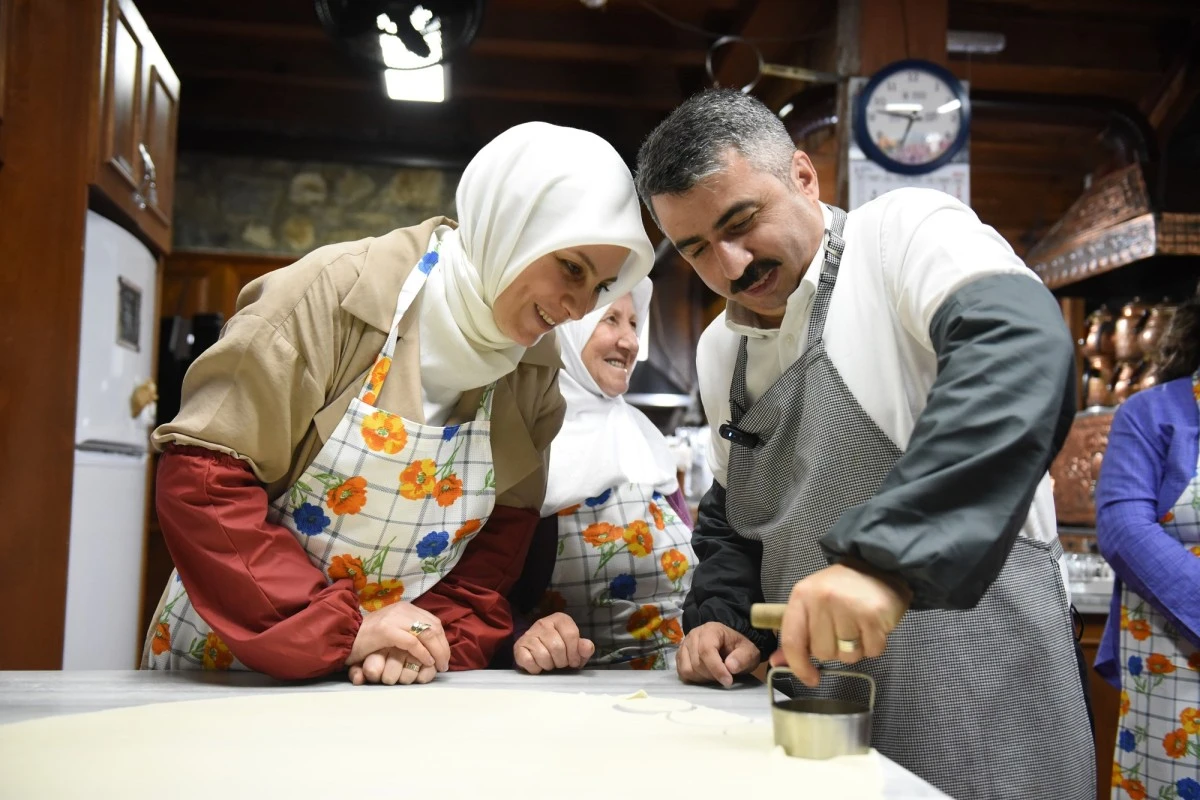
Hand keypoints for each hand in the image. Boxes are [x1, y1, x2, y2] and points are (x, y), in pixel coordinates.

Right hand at [345, 601, 450, 683]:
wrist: (342, 636)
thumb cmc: (367, 638)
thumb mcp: (393, 629)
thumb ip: (409, 631)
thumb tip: (431, 643)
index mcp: (405, 608)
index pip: (433, 621)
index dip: (442, 639)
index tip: (444, 654)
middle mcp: (401, 609)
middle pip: (433, 626)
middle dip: (443, 646)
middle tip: (445, 664)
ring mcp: (393, 618)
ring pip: (427, 633)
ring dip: (437, 651)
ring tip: (439, 665)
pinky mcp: (386, 630)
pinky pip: (412, 642)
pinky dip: (423, 654)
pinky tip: (426, 662)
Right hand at [513, 613, 594, 673]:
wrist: (538, 652)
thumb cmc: (561, 650)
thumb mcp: (576, 649)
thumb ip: (584, 648)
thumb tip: (587, 647)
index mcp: (560, 619)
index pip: (571, 635)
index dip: (574, 653)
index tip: (573, 661)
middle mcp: (543, 623)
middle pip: (557, 647)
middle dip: (562, 661)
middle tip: (560, 663)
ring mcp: (529, 633)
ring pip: (543, 655)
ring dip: (549, 665)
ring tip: (550, 663)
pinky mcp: (519, 646)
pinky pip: (529, 661)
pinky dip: (536, 669)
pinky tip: (538, 665)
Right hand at [676, 621, 760, 687]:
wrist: (731, 645)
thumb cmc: (739, 648)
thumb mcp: (749, 652)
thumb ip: (742, 658)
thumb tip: (730, 667)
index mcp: (711, 630)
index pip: (706, 650)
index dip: (716, 668)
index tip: (728, 681)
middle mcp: (694, 635)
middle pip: (697, 662)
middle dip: (712, 675)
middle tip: (725, 676)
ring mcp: (684, 645)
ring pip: (688, 669)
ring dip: (703, 678)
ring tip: (715, 675)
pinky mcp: (680, 656)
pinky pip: (682, 672)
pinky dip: (694, 678)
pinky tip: (705, 675)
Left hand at [768, 562, 910, 686]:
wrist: (878, 564)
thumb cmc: (842, 588)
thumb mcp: (811, 603)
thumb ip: (796, 635)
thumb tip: (777, 663)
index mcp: (801, 596)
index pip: (792, 641)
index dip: (798, 666)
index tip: (810, 678)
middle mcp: (822, 600)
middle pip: (823, 653)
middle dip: (834, 649)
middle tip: (842, 628)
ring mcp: (848, 607)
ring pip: (848, 656)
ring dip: (855, 649)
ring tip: (858, 626)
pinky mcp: (873, 615)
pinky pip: (872, 652)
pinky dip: (874, 646)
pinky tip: (873, 626)